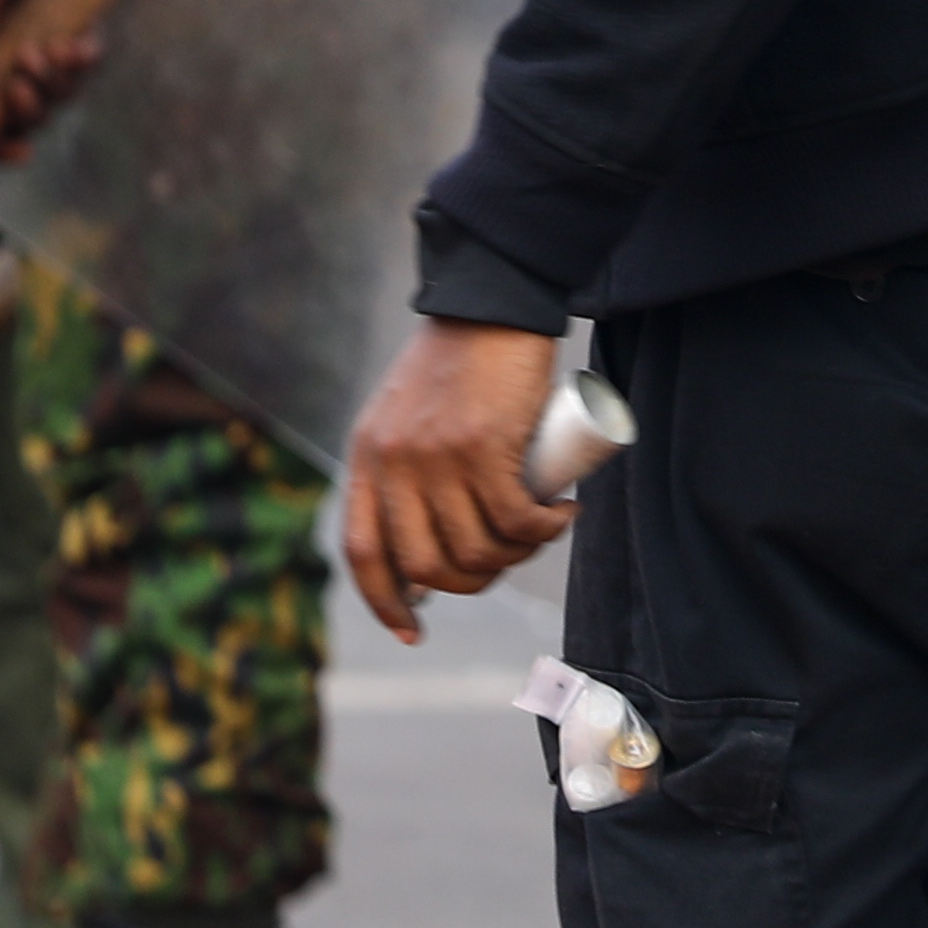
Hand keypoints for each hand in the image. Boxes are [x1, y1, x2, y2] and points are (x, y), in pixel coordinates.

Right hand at [0, 0, 102, 162]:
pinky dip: (83, 59)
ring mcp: (43, 50)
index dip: (7, 148)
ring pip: (63, 90)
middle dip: (32, 107)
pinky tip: (73, 50)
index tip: (20, 151)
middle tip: (18, 83)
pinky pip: (88, 57)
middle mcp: (12, 71)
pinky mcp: (72, 24)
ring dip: (55, 82)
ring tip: (38, 53)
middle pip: (36, 114)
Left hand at [339, 314, 579, 637]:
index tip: (413, 628)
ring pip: (476, 547)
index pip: (364, 552)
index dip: (386, 601)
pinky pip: (515, 519)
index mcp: (367, 459)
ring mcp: (437, 457)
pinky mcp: (484, 446)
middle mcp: (393, 464)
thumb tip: (426, 529)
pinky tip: (562, 515)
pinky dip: (543, 530)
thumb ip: (402, 461)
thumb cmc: (460, 359)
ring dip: (516, 556)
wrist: (490, 299)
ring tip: (541, 530)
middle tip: (505, 559)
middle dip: (471, 581)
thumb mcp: (405, 414)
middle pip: (425, 565)